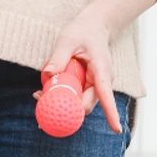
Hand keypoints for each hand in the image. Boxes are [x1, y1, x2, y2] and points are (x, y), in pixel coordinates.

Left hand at [42, 11, 121, 133]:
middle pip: (86, 105)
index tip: (116, 130)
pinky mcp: (88, 86)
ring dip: (62, 102)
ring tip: (40, 93)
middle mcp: (102, 83)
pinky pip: (75, 96)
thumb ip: (58, 57)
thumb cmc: (83, 31)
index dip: (111, 114)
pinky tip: (46, 89)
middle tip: (42, 103)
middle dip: (67, 109)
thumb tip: (48, 75)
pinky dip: (62, 95)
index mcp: (102, 72)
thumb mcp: (67, 40)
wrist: (94, 27)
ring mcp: (96, 86)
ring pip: (79, 102)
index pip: (107, 96)